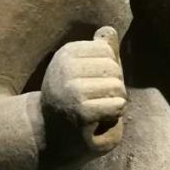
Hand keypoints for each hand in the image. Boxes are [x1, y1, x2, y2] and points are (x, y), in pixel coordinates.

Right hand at [41, 26, 125, 156]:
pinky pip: (118, 106)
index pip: (108, 51)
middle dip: (113, 88)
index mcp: (66, 54)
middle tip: (93, 103)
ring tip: (94, 112)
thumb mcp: (83, 73)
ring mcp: (72, 90)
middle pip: (115, 69)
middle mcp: (65, 68)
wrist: (50, 139)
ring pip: (119, 88)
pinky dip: (114, 116)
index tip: (89, 85)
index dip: (108, 71)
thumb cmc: (72, 104)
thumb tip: (109, 30)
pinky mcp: (81, 111)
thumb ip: (99, 53)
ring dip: (114, 104)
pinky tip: (96, 122)